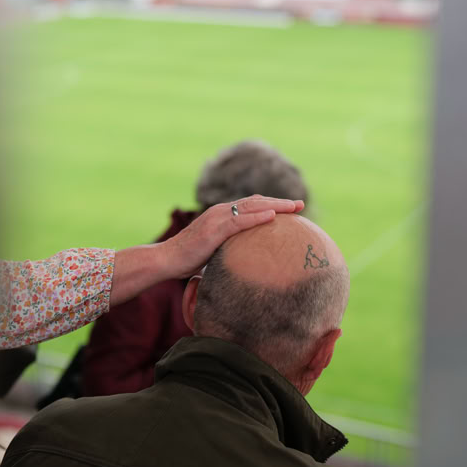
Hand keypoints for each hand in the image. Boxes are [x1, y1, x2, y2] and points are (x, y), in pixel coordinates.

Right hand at [161, 195, 304, 278]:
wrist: (166, 260)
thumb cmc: (187, 260)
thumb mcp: (214, 253)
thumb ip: (229, 251)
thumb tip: (245, 264)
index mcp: (222, 216)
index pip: (252, 206)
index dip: (272, 205)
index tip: (292, 209)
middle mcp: (221, 212)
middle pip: (256, 202)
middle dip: (280, 203)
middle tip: (300, 204)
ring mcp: (217, 218)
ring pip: (251, 207)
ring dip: (275, 206)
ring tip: (294, 207)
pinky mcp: (213, 229)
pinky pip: (240, 220)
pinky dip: (257, 217)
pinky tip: (273, 216)